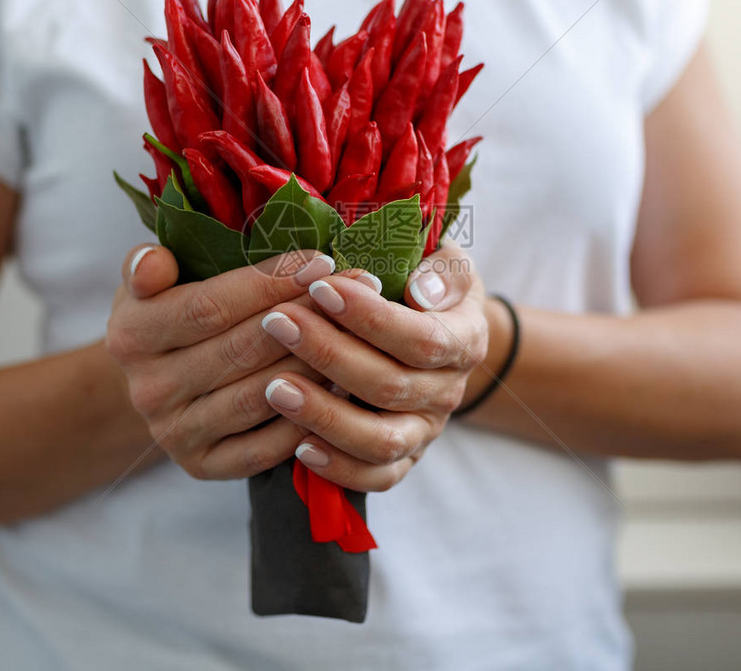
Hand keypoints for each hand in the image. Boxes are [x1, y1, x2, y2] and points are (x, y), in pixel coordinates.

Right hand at [106, 245, 337, 479]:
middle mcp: (149, 390)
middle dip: (304, 318)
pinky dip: (304, 419)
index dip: (269, 283)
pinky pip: (262, 449)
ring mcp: (175, 434)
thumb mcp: (151, 280)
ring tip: (356, 336)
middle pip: (240, 351)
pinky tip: (340, 391)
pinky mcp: (203, 466)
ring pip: (257, 397)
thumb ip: (149, 263)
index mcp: (131, 336)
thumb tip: (154, 262)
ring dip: (312, 366)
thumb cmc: (171, 312)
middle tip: (355, 294)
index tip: (321, 263)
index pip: (209, 307)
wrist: (159, 381)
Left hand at [259, 244, 488, 491]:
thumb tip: (422, 291)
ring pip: (380, 440)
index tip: (321, 287)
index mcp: (465, 339)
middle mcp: (448, 391)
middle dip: (328, 354)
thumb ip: (443, 271)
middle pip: (390, 385)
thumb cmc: (429, 286)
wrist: (440, 334)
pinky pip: (375, 477)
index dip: (371, 317)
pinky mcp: (404, 460)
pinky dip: (338, 468)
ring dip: (324, 415)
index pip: (421, 337)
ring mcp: (426, 431)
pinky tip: (298, 445)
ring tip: (274, 387)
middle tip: (278, 322)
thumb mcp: (447, 263)